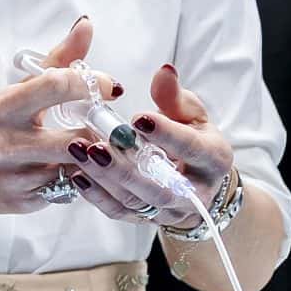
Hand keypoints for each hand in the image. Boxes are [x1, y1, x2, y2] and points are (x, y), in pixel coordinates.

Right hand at [0, 15, 114, 229]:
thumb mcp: (9, 94)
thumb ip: (54, 63)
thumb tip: (85, 25)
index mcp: (2, 107)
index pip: (56, 86)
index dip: (93, 85)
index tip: (110, 88)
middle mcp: (6, 142)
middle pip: (77, 139)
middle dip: (100, 133)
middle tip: (110, 127)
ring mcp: (14, 177)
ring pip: (77, 169)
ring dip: (91, 158)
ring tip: (92, 148)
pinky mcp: (21, 203)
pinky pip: (65, 191)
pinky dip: (73, 179)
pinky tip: (65, 171)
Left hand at [62, 61, 235, 231]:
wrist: (198, 183)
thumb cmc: (194, 140)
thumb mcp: (192, 115)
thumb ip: (175, 96)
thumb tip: (164, 71)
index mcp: (213, 159)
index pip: (191, 148)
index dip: (166, 134)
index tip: (138, 118)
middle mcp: (194, 191)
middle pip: (160, 187)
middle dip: (126, 167)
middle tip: (96, 144)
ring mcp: (169, 209)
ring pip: (136, 201)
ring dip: (104, 178)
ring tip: (79, 151)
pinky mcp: (145, 218)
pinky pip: (119, 212)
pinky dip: (96, 196)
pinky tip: (76, 174)